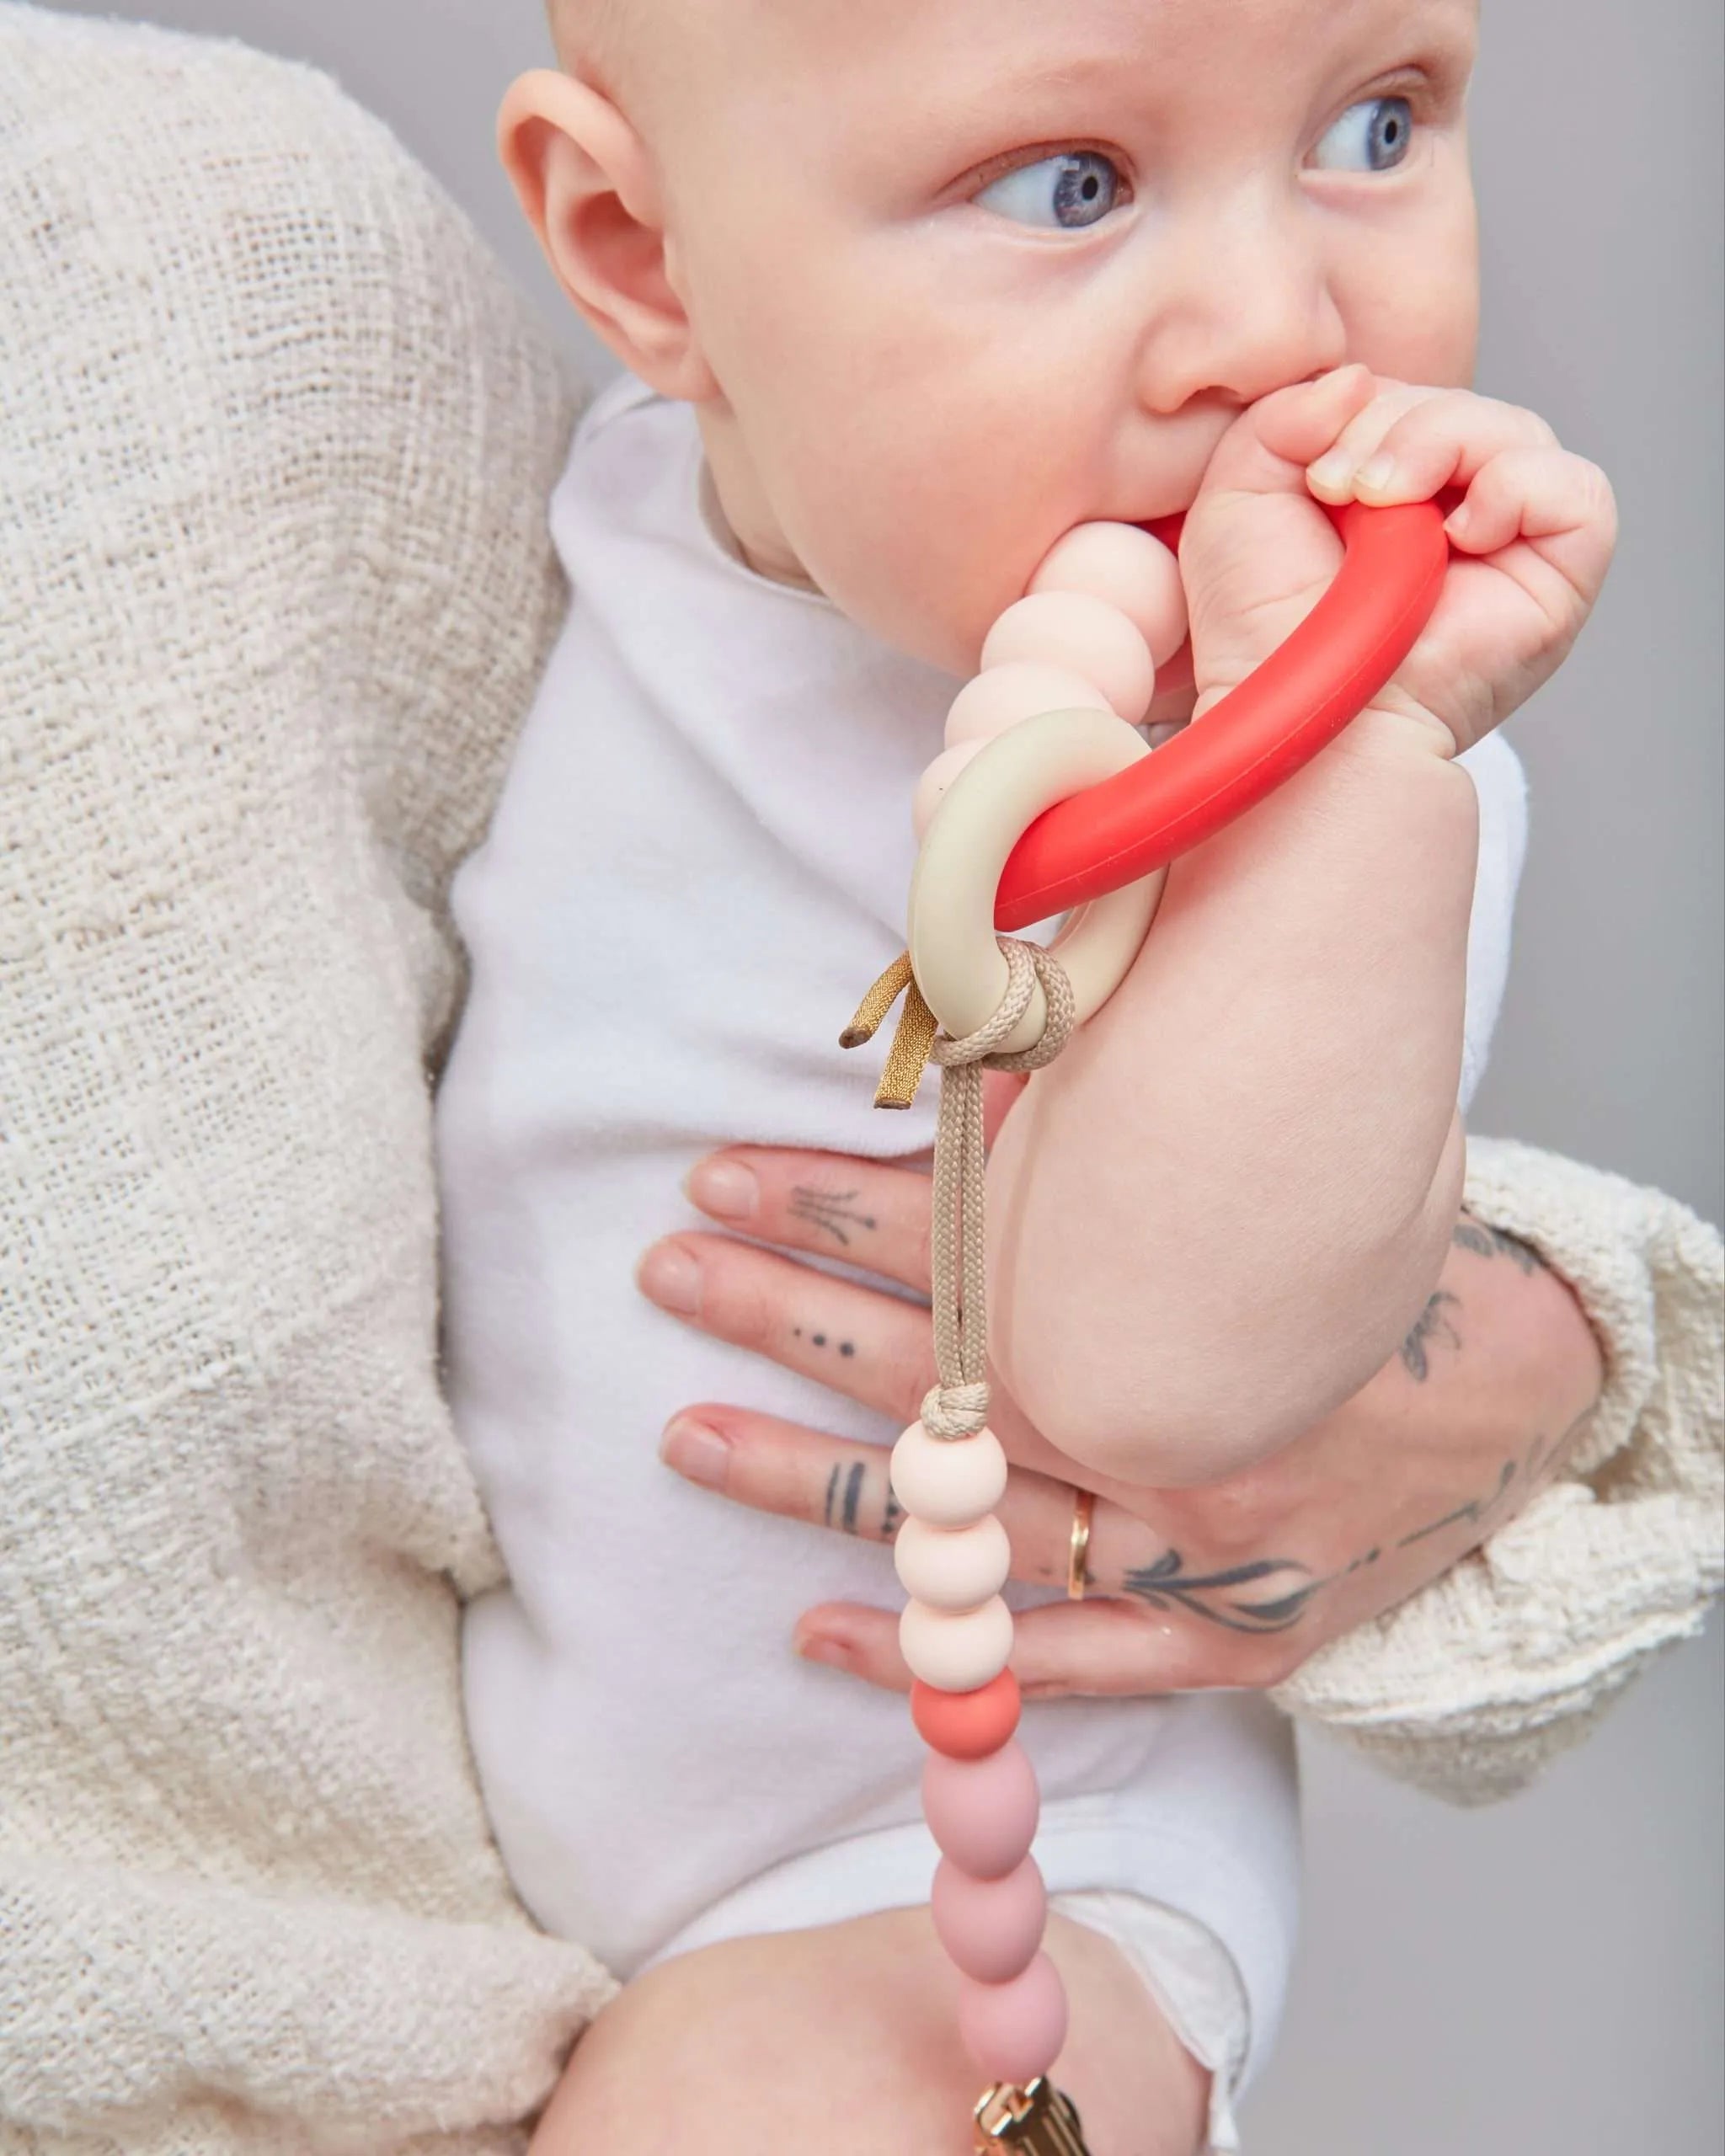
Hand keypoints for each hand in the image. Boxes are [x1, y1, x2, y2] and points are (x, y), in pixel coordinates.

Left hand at [638, 1145, 1602, 1697]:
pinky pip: (1047, 1670)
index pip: (960, 1246)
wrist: (1539, 1395)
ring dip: (806, 1479)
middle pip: (933, 1375)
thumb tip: (978, 1057)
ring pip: (961, 1531)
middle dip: (783, 1313)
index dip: (827, 1206)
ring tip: (684, 1433)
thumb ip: (1125, 1138)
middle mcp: (1167, 1438)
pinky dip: (928, 1655)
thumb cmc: (1388, 1272)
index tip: (722, 1173)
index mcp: (1177, 1307)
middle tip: (670, 1267)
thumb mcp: (1268, 1175)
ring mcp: (1188, 1562)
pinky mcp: (1218, 1649)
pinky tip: (813, 1628)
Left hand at [1182, 363, 1617, 755]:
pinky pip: (1573, 486)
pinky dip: (1513, 488)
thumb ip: (1284, 413)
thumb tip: (1358, 378)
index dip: (1357, 411)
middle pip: (1454, 404)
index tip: (1309, 473)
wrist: (1299, 710)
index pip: (1401, 396)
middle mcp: (1457, 508)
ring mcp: (1514, 539)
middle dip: (1389, 426)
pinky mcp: (1562, 570)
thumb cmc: (1263, 627)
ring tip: (1383, 505)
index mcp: (1389, 489)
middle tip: (1337, 488)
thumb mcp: (1240, 493)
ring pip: (1510, 429)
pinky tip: (1458, 537)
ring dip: (1436, 444)